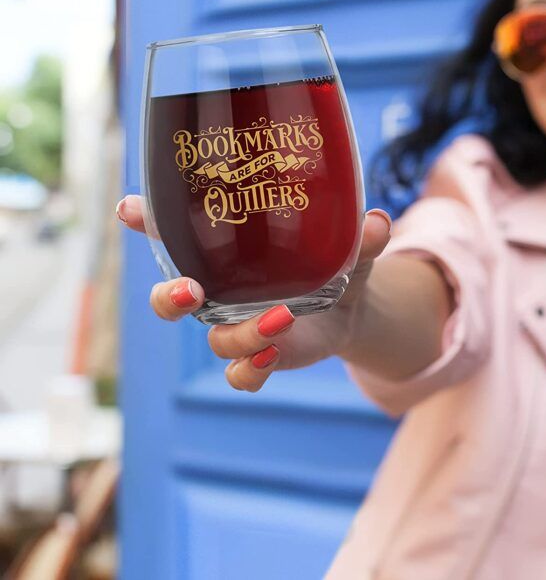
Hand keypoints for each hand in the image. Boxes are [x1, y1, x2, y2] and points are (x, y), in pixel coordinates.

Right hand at [116, 195, 391, 391]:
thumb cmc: (333, 263)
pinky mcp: (261, 357)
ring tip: (279, 319)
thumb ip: (360, 237)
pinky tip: (276, 352)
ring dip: (240, 334)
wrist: (350, 307)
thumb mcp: (347, 247)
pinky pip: (241, 375)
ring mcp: (238, 327)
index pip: (177, 234)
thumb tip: (377, 220)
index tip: (130, 209)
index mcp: (230, 253)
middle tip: (187, 291)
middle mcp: (224, 290)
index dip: (147, 222)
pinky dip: (253, 369)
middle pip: (170, 299)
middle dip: (167, 297)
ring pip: (215, 340)